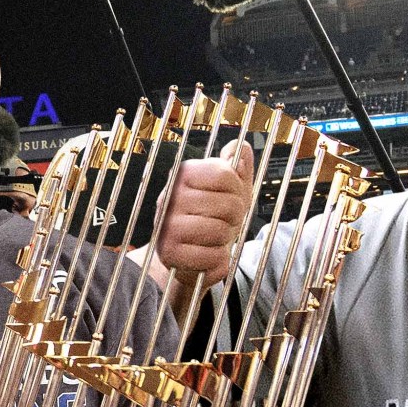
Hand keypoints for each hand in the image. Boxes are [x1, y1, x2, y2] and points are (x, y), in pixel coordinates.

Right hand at [154, 140, 253, 285]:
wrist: (184, 254)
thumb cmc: (208, 218)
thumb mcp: (227, 190)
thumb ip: (236, 167)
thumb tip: (241, 146)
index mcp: (184, 173)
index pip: (226, 175)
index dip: (237, 191)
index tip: (229, 198)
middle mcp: (171, 196)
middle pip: (229, 205)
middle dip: (234, 218)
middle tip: (222, 222)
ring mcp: (167, 225)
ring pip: (221, 231)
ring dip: (225, 239)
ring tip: (213, 237)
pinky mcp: (169, 253)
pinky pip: (214, 257)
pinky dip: (218, 260)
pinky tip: (206, 254)